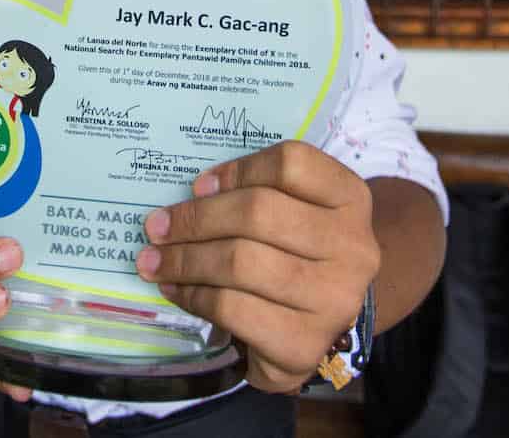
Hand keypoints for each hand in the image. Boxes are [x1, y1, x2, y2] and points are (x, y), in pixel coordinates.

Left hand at [134, 141, 379, 392]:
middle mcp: (353, 248)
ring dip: (185, 259)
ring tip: (154, 260)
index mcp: (351, 199)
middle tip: (157, 226)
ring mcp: (334, 300)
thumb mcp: (295, 212)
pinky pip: (232, 308)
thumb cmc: (298, 255)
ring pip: (240, 262)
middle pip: (258, 213)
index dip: (238, 170)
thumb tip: (195, 195)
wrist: (323, 324)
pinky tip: (177, 290)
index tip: (198, 185)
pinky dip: (194, 296)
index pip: (292, 164)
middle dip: (196, 219)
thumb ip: (256, 193)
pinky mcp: (305, 345)